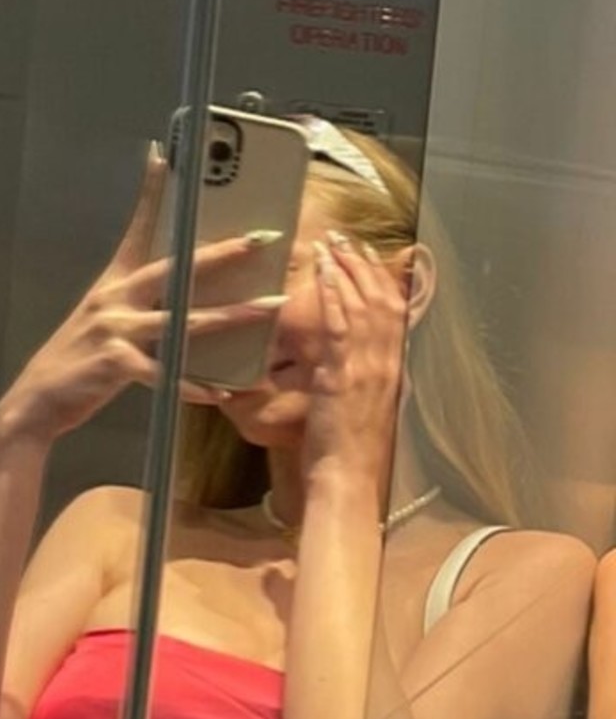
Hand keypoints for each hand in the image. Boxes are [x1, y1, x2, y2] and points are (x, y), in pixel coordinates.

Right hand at [0, 150, 283, 442]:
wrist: (38, 399)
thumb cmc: (78, 361)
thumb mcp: (102, 320)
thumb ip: (135, 304)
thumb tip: (178, 300)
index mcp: (114, 283)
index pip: (137, 229)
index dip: (150, 193)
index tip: (164, 158)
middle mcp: (115, 298)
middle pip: (176, 268)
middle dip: (223, 253)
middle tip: (260, 239)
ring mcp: (115, 328)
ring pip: (183, 320)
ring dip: (230, 316)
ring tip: (267, 308)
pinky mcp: (115, 363)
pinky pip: (164, 373)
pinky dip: (192, 385)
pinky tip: (218, 392)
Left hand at [303, 234, 409, 500]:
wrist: (347, 481)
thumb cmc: (350, 457)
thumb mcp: (363, 413)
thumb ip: (362, 385)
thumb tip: (351, 369)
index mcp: (394, 372)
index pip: (395, 314)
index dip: (383, 280)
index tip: (370, 256)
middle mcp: (387, 364)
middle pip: (382, 300)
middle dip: (364, 264)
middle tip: (346, 237)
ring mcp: (367, 368)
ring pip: (363, 304)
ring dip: (346, 269)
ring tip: (331, 242)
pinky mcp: (343, 375)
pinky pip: (339, 324)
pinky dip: (332, 293)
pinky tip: (323, 272)